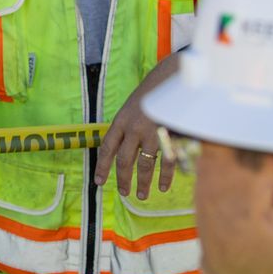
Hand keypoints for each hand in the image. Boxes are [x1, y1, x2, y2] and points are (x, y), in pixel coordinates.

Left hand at [95, 58, 178, 199]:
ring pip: (145, 165)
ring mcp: (153, 133)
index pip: (107, 148)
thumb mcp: (131, 109)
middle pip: (124, 160)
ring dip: (143, 182)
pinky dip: (166, 176)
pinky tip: (163, 187)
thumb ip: (126, 129)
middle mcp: (134, 128)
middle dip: (122, 179)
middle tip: (124, 193)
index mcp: (121, 121)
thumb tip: (118, 151)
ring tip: (141, 195)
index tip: (99, 182)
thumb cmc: (151, 96)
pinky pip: (167, 161)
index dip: (102, 167)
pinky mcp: (171, 135)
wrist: (173, 78)